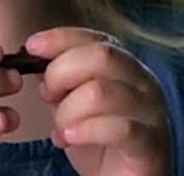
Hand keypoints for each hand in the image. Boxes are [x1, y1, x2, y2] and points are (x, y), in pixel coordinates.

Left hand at [26, 27, 171, 175]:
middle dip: (61, 72)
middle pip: (101, 56)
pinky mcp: (151, 143)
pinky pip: (119, 128)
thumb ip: (63, 82)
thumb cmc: (101, 144)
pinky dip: (86, 131)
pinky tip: (68, 139)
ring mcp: (151, 111)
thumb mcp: (76, 105)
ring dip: (68, 110)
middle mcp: (144, 82)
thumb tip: (36, 59)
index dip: (61, 38)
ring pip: (101, 92)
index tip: (31, 46)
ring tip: (59, 131)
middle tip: (46, 96)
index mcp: (127, 68)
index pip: (96, 39)